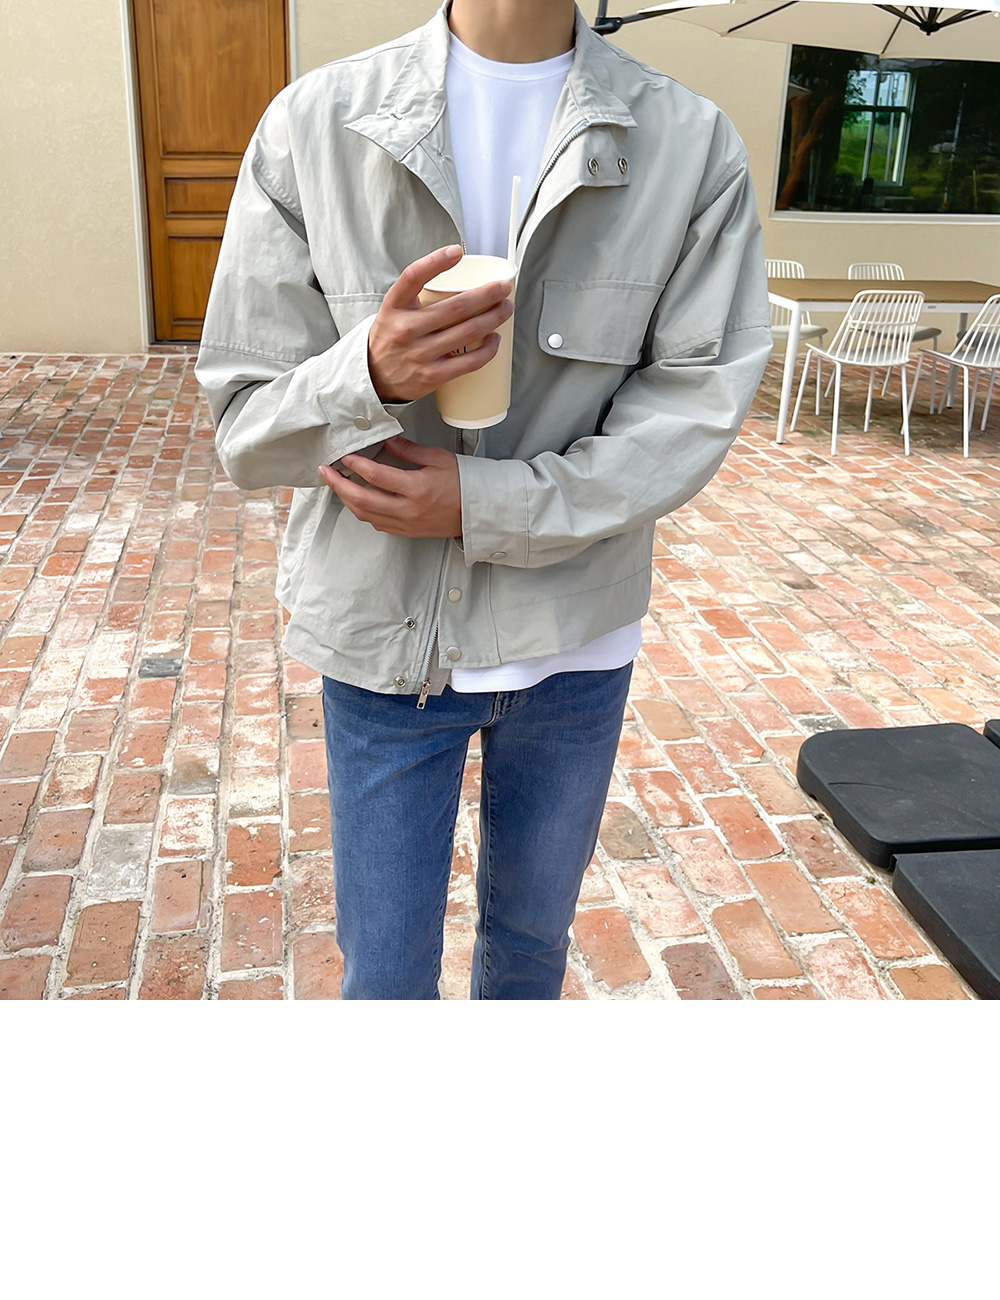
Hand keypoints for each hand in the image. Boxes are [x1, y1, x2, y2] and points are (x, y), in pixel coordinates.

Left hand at [318, 435, 462, 538]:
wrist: (477, 512)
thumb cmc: (462, 483)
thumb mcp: (438, 459)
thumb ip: (409, 451)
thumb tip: (386, 441)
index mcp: (417, 489)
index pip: (377, 476)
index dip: (357, 464)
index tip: (345, 456)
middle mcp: (408, 510)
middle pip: (362, 500)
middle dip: (339, 485)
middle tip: (325, 471)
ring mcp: (406, 524)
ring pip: (365, 514)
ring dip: (346, 499)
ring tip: (336, 484)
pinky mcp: (406, 532)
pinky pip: (376, 523)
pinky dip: (362, 511)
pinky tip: (356, 499)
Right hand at [367, 246, 513, 404]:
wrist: (374, 378)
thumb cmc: (392, 338)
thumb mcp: (394, 309)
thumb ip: (417, 293)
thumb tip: (459, 275)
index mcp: (395, 306)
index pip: (413, 277)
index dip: (436, 261)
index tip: (457, 251)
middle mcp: (406, 328)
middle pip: (456, 306)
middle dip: (488, 294)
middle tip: (503, 288)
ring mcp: (419, 354)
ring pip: (468, 331)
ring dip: (494, 317)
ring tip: (506, 309)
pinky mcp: (431, 376)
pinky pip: (469, 362)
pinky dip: (488, 349)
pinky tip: (495, 339)